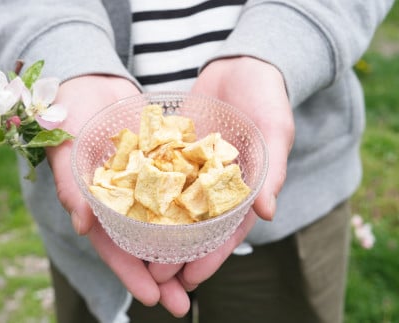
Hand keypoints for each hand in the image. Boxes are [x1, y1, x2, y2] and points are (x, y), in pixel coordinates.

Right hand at [46, 75, 190, 316]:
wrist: (90, 81)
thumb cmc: (67, 114)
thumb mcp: (66, 148)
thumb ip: (73, 185)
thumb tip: (83, 227)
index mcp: (97, 206)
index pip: (114, 247)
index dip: (131, 274)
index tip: (152, 298)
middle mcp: (124, 200)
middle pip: (145, 245)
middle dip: (164, 275)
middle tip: (183, 303)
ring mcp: (145, 183)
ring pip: (167, 223)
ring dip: (184, 249)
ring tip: (204, 273)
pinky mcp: (165, 163)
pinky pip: (182, 189)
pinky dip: (196, 208)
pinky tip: (216, 224)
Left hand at [149, 56, 294, 291]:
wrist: (241, 64)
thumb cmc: (267, 97)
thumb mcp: (274, 131)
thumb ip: (271, 171)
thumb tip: (267, 214)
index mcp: (243, 189)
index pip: (227, 231)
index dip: (211, 257)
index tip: (192, 279)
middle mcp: (215, 185)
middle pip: (195, 228)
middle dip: (179, 254)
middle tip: (157, 278)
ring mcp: (192, 169)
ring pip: (172, 208)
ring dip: (158, 234)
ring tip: (137, 257)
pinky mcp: (172, 151)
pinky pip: (156, 176)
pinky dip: (144, 194)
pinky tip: (124, 211)